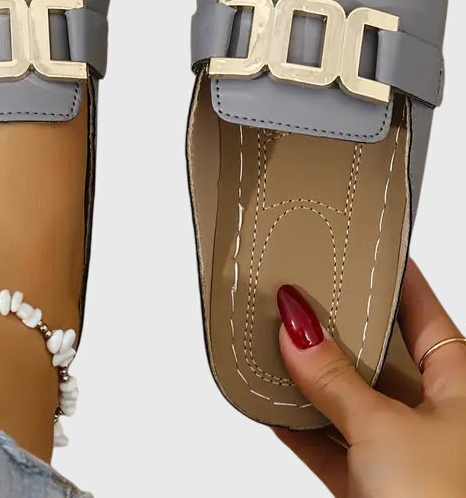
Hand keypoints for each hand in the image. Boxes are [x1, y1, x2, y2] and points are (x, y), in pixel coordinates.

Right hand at [275, 261, 465, 496]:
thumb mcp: (381, 427)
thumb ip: (332, 376)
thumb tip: (297, 324)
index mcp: (461, 384)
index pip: (423, 310)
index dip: (395, 276)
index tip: (366, 246)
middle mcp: (437, 414)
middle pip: (379, 353)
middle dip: (340, 330)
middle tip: (303, 296)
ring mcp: (404, 451)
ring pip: (351, 399)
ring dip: (313, 380)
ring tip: (275, 345)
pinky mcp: (375, 486)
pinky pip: (332, 443)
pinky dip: (302, 427)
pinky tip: (272, 407)